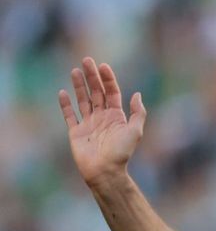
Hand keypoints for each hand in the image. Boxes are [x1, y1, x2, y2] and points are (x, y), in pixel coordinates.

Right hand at [58, 56, 146, 188]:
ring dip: (79, 86)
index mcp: (117, 116)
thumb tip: (137, 94)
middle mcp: (102, 117)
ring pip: (82, 100)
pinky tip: (62, 92)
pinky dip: (65, 104)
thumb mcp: (135, 131)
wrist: (105, 170)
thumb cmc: (122, 153)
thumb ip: (137, 113)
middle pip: (96, 92)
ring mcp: (88, 124)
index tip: (103, 66)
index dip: (108, 79)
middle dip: (92, 77)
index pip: (112, 93)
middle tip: (86, 60)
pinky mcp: (76, 132)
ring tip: (75, 71)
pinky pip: (69, 115)